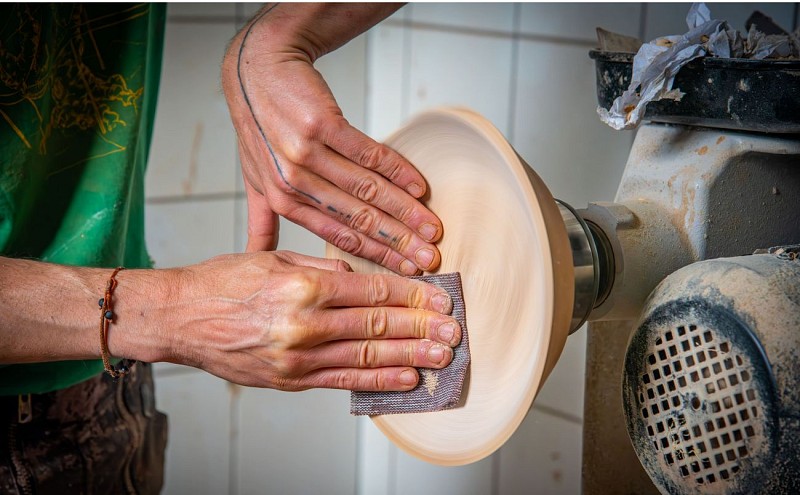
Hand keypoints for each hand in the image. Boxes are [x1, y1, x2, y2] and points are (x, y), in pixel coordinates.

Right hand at [171, 251, 460, 390]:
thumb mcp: (274, 258)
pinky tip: (407, 378)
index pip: (374, 291)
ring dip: (411, 357)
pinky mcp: (291, 380)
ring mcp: (299, 357)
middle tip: (454, 330)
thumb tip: (365, 277)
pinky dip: (379, 381)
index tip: (439, 298)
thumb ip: (324, 268)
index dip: (413, 296)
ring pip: (368, 357)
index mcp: (304, 285)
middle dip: (422, 328)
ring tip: (442, 356)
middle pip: (379, 325)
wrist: (179, 319)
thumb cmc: (222, 283)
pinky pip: (343, 382)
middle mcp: (306, 324)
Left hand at [222, 5, 442, 274]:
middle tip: (431, 259)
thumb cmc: (260, 128)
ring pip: (368, 190)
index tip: (406, 272)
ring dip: (405, 211)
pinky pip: (368, 154)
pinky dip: (398, 170)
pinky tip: (419, 186)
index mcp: (283, 202)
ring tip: (432, 228)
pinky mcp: (322, 124)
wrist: (257, 71)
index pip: (338, 238)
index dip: (376, 256)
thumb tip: (256, 258)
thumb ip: (262, 223)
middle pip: (358, 219)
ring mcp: (307, 153)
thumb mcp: (255, 180)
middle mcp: (294, 182)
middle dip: (399, 243)